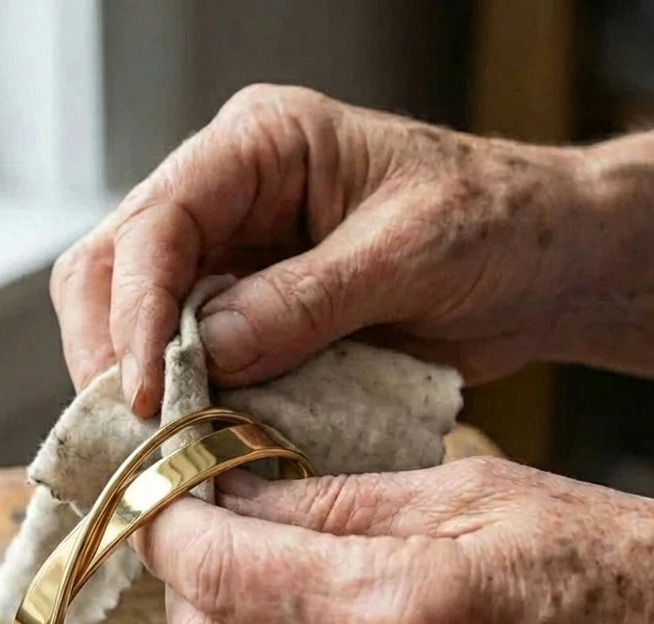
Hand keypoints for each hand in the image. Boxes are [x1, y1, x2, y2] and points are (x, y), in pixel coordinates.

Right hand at [51, 84, 593, 414]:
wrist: (542, 265)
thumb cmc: (497, 225)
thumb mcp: (411, 252)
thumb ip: (307, 300)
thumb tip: (208, 351)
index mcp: (260, 147)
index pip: (158, 220)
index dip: (136, 310)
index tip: (143, 392)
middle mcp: (229, 197)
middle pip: (115, 266)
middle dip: (111, 350)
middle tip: (131, 432)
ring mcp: (234, 259)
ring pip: (135, 317)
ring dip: (136, 383)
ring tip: (153, 446)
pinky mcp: (251, 316)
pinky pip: (188, 358)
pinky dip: (182, 402)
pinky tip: (191, 440)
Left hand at [133, 459, 653, 623]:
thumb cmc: (625, 572)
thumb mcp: (480, 495)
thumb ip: (339, 502)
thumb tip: (237, 498)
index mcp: (403, 612)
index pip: (224, 571)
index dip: (173, 529)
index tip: (164, 503)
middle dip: (187, 593)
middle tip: (207, 546)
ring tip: (268, 607)